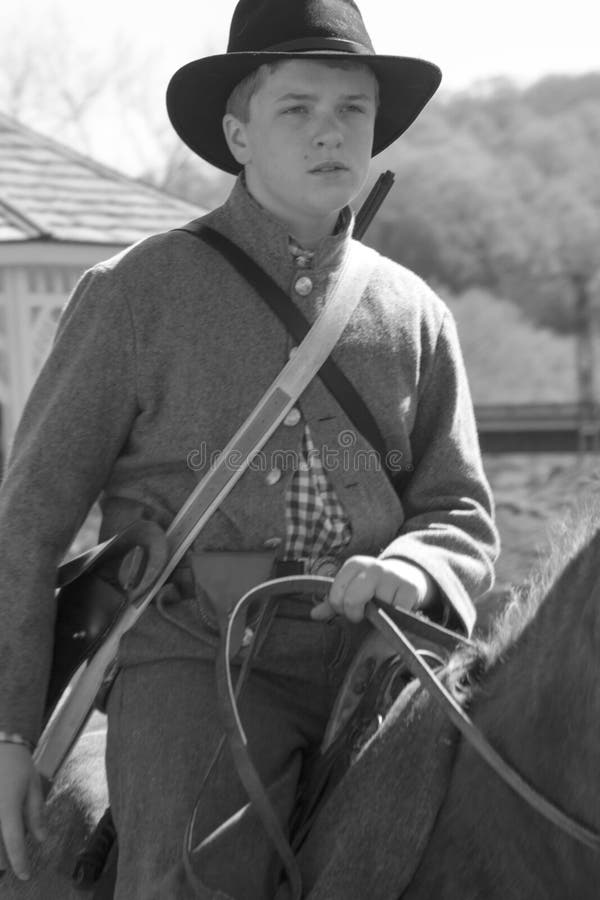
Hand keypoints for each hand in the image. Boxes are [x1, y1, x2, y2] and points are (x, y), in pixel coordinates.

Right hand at [0, 743, 46, 880]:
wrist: (0, 744)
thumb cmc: (18, 764)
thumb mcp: (34, 786)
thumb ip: (36, 814)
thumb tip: (42, 839)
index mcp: (7, 806)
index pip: (13, 841)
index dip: (19, 862)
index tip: (25, 875)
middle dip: (1, 861)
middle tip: (9, 867)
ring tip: (3, 854)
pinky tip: (1, 835)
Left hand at [310, 556, 434, 622]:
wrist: (408, 575)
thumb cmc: (374, 586)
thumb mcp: (352, 587)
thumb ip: (332, 601)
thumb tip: (313, 615)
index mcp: (354, 564)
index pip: (336, 593)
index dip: (339, 607)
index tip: (348, 608)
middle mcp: (373, 567)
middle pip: (352, 600)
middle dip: (354, 614)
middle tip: (361, 615)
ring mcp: (392, 577)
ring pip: (376, 609)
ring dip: (378, 616)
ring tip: (382, 609)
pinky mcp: (409, 588)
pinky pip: (396, 613)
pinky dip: (395, 619)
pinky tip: (396, 611)